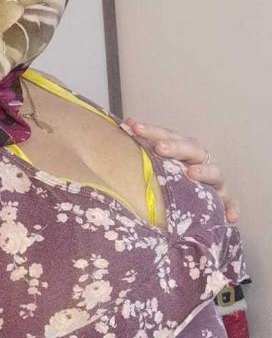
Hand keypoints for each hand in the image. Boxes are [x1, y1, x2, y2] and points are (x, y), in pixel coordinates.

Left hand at [124, 117, 239, 223]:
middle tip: (159, 147)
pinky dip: (232, 207)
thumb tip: (109, 141)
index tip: (133, 126)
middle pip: (191, 148)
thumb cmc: (164, 180)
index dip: (151, 130)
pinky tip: (230, 216)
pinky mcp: (222, 199)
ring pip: (214, 172)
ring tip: (192, 173)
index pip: (166, 136)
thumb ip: (136, 156)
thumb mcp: (151, 167)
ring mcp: (212, 180)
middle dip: (175, 146)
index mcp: (179, 150)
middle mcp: (197, 161)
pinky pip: (230, 202)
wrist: (187, 206)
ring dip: (205, 171)